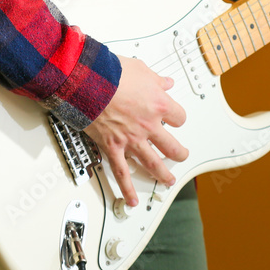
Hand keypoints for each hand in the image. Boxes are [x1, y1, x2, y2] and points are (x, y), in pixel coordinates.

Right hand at [84, 55, 188, 206]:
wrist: (87, 82)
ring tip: (168, 181)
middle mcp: (148, 125)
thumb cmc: (111, 73)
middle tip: (181, 155)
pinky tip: (132, 200)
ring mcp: (132, 139)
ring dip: (162, 174)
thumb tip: (165, 82)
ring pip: (153, 163)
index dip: (178, 118)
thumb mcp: (140, 69)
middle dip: (179, 152)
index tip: (175, 119)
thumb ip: (155, 80)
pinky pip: (122, 173)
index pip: (179, 117)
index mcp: (158, 105)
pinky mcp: (113, 147)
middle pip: (172, 146)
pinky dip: (127, 189)